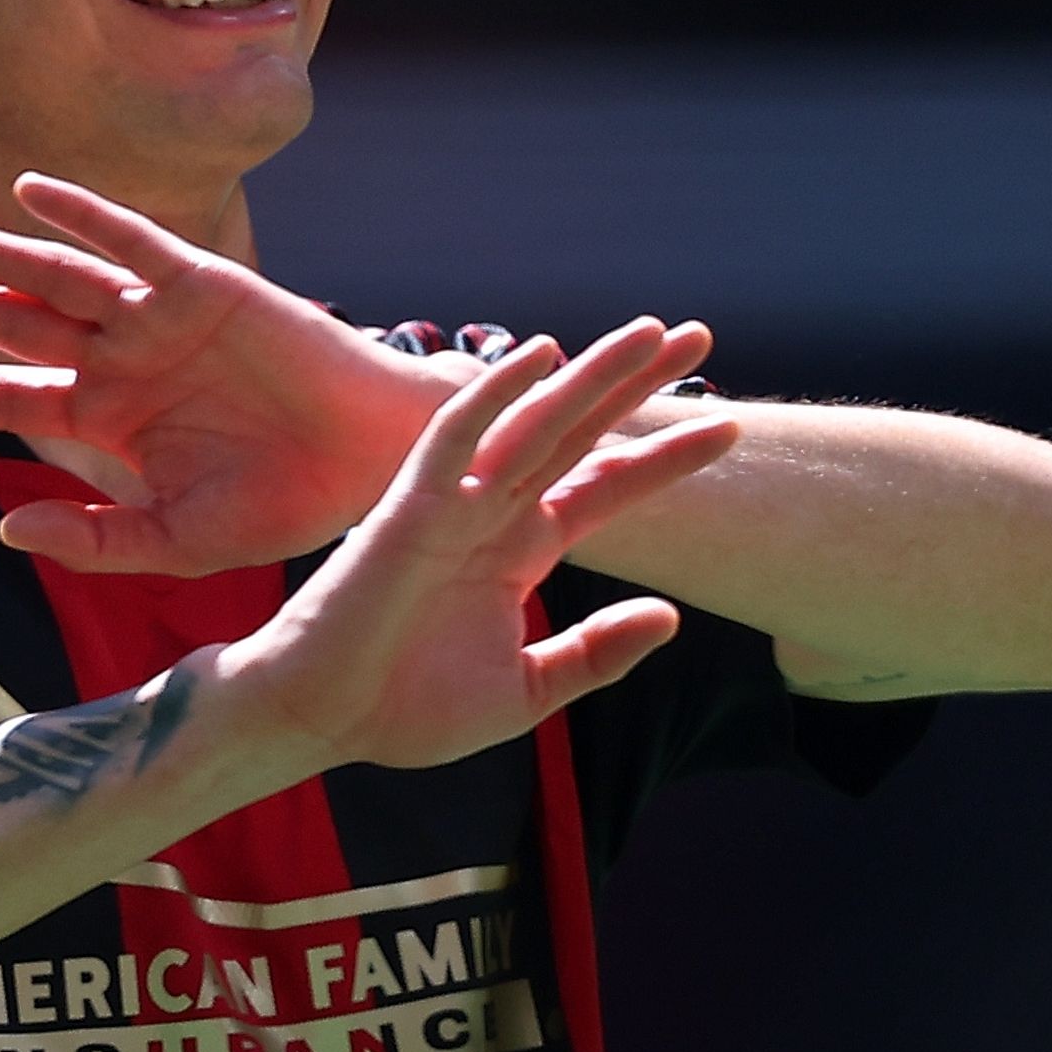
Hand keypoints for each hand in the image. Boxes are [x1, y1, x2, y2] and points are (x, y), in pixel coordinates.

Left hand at [0, 174, 712, 573]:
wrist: (375, 461)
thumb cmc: (289, 503)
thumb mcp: (180, 540)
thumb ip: (97, 538)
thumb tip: (8, 526)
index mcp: (111, 420)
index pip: (10, 401)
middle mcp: (125, 361)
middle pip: (14, 325)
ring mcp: (160, 319)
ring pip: (57, 277)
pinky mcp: (206, 285)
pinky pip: (131, 242)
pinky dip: (82, 214)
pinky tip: (29, 192)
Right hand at [227, 319, 740, 767]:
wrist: (323, 721)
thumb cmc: (408, 708)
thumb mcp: (528, 690)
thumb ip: (596, 653)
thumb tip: (672, 614)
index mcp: (520, 548)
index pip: (606, 487)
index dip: (665, 458)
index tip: (727, 428)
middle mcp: (494, 513)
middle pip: (580, 433)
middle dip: (637, 386)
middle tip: (701, 335)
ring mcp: (454, 504)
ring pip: (533, 422)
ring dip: (591, 374)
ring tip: (652, 330)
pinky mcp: (410, 508)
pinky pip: (455, 438)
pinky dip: (495, 394)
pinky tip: (539, 355)